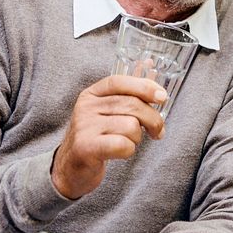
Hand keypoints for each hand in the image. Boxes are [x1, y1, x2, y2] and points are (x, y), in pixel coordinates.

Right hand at [51, 75, 165, 198]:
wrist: (70, 168)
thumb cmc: (96, 137)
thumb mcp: (106, 110)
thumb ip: (128, 91)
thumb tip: (148, 64)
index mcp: (91, 94)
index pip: (119, 81)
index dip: (143, 86)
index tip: (162, 96)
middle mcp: (85, 107)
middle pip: (131, 105)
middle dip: (153, 119)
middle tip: (158, 131)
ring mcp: (84, 127)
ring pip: (130, 126)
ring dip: (137, 138)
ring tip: (129, 141)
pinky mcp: (86, 147)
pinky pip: (123, 145)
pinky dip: (129, 150)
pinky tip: (122, 151)